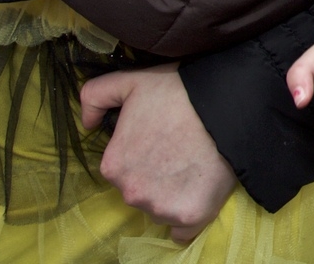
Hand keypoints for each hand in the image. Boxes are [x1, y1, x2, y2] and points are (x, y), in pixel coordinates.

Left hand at [80, 64, 235, 242]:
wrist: (227, 102)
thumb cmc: (179, 90)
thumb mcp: (129, 81)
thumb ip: (94, 96)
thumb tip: (86, 123)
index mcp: (114, 166)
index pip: (123, 172)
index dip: (142, 156)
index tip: (162, 141)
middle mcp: (132, 192)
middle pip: (141, 193)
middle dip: (157, 177)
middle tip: (181, 151)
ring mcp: (162, 207)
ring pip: (161, 210)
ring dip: (173, 196)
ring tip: (195, 166)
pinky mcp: (191, 216)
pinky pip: (182, 231)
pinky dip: (188, 216)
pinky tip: (198, 194)